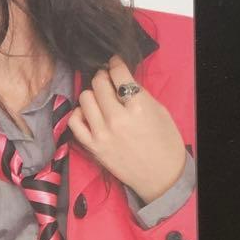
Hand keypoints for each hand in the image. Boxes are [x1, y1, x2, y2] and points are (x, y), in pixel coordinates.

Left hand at [68, 56, 186, 203]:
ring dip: (92, 94)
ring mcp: (101, 133)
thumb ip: (139, 95)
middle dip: (103, 76)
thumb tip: (121, 81)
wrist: (161, 177)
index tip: (114, 62)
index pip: (119, 74)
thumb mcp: (159, 112)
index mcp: (138, 107)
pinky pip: (74, 121)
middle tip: (107, 79)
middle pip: (99, 84)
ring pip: (85, 98)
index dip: (115, 63)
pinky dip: (79, 114)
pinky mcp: (92, 146)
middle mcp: (117, 118)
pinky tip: (89, 114)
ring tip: (100, 99)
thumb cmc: (165, 143)